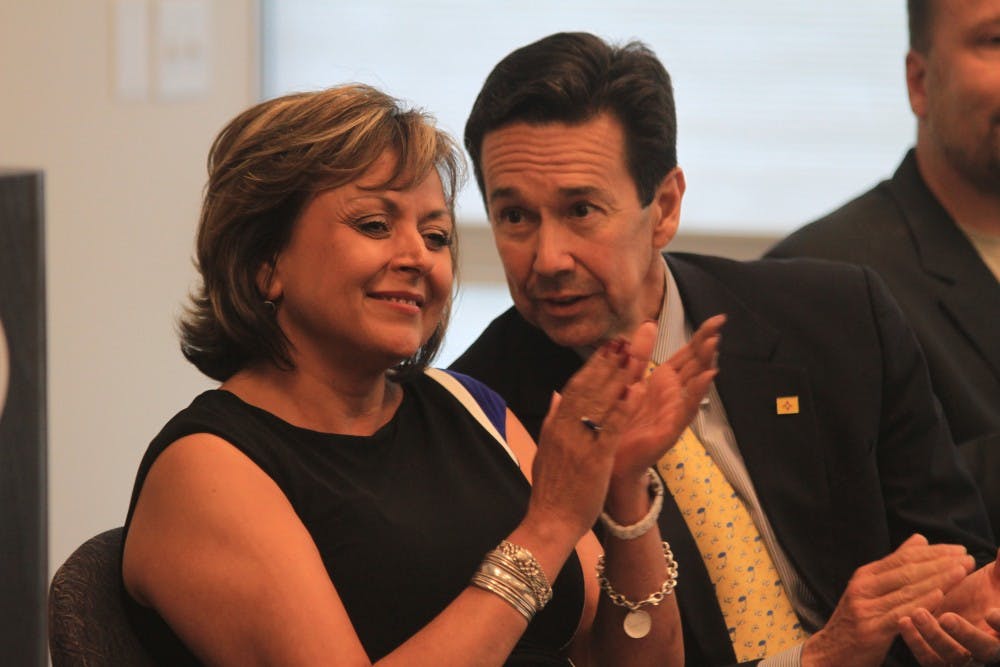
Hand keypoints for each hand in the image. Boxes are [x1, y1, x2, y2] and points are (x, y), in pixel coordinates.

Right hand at [524, 327, 654, 541]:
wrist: (549, 521)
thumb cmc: (551, 491)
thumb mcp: (545, 450)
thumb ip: (552, 420)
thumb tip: (555, 396)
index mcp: (556, 426)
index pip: (575, 388)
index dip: (593, 365)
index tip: (608, 347)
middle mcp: (566, 428)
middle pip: (588, 386)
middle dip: (608, 361)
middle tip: (626, 337)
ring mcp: (579, 441)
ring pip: (600, 401)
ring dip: (618, 374)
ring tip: (634, 352)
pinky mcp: (595, 458)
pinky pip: (611, 427)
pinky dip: (624, 407)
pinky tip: (637, 390)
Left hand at [609, 314, 723, 479]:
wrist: (615, 462)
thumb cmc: (624, 424)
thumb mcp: (629, 384)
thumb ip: (640, 357)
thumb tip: (648, 325)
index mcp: (664, 382)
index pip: (687, 354)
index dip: (701, 336)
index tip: (718, 319)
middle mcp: (674, 394)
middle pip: (695, 364)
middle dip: (707, 343)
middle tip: (721, 322)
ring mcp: (675, 411)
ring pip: (695, 384)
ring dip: (705, 363)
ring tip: (715, 343)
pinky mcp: (671, 429)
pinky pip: (686, 408)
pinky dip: (697, 392)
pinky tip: (708, 377)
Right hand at [802, 534, 974, 666]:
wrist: (831, 652)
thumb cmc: (856, 621)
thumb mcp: (870, 590)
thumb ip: (895, 567)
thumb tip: (920, 540)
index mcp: (865, 576)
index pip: (902, 558)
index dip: (933, 552)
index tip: (958, 549)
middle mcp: (863, 587)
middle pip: (906, 570)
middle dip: (940, 563)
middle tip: (966, 557)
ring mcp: (865, 607)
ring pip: (906, 590)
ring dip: (937, 579)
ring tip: (961, 571)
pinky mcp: (871, 629)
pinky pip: (900, 613)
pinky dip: (920, 603)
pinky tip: (939, 596)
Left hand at [899, 548, 999, 664]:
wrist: (965, 606)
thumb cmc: (986, 591)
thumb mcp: (996, 579)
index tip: (991, 613)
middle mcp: (988, 647)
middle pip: (983, 650)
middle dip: (965, 635)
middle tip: (947, 618)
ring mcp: (964, 656)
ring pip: (952, 656)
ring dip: (934, 636)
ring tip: (917, 614)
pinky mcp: (940, 657)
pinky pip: (929, 658)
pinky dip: (916, 642)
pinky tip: (903, 621)